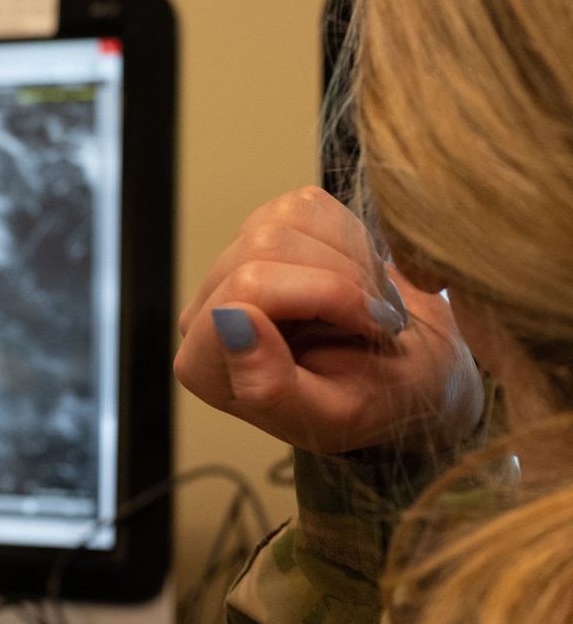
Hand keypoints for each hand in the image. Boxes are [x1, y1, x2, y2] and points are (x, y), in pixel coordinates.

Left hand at [174, 186, 480, 453]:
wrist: (417, 373)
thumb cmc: (378, 402)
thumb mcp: (336, 418)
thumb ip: (271, 386)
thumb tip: (230, 321)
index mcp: (207, 365)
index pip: (245, 292)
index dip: (324, 295)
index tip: (372, 327)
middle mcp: (207, 311)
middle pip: (261, 248)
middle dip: (341, 279)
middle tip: (380, 320)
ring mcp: (234, 265)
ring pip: (281, 221)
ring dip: (350, 259)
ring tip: (372, 305)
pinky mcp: (267, 230)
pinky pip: (306, 205)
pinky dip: (351, 238)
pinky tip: (362, 279)